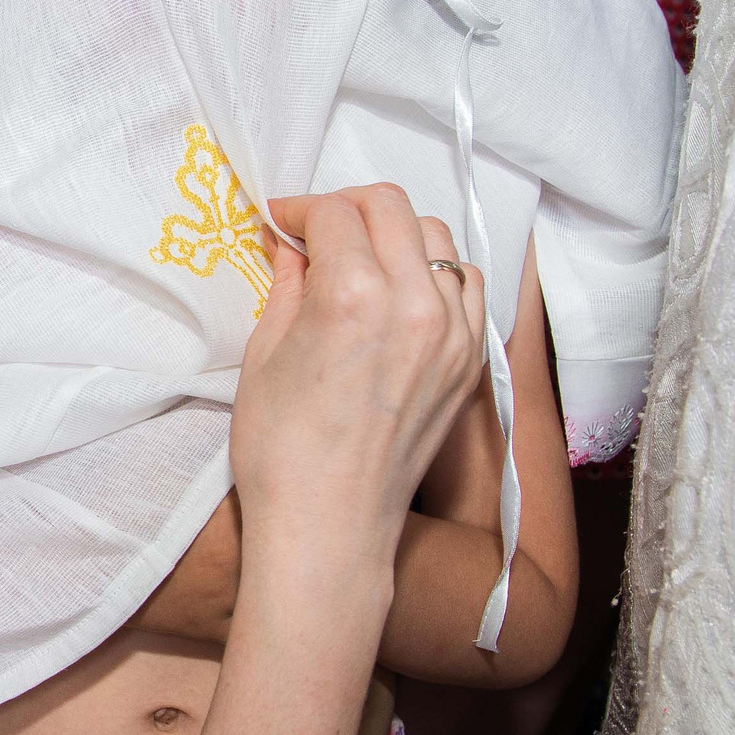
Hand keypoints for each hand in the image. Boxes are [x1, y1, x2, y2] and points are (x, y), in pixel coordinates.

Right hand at [230, 186, 486, 575]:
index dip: (298, 209)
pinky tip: (402, 292)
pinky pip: (466, 285)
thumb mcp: (264, 355)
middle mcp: (414, 304)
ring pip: (436, 238)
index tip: (280, 223)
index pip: (333, 214)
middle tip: (316, 232)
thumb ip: (286, 284)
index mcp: (353, 297)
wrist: (330, 527)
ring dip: (395, 234)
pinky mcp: (470, 360)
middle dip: (346, 207)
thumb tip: (291, 243)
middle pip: (389, 207)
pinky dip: (435, 272)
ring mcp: (452, 333)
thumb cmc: (282, 453)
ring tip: (361, 259)